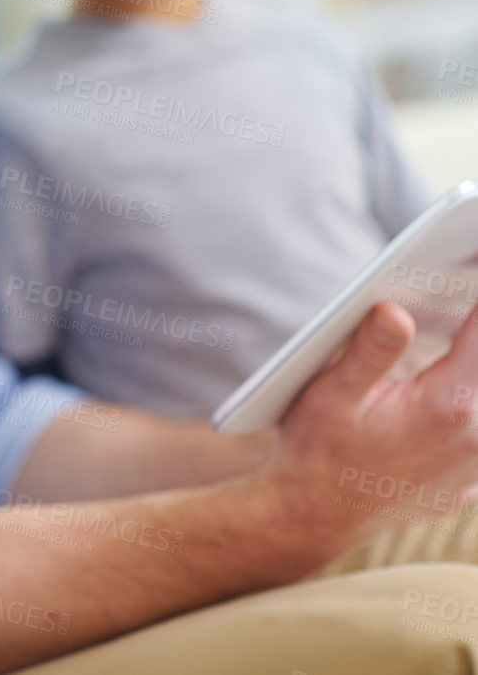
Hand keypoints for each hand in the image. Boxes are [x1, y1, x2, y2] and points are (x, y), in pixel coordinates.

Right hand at [263, 301, 477, 560]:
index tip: (471, 257)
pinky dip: (474, 413)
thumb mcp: (331, 393)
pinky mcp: (469, 480)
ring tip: (467, 337)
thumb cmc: (316, 451)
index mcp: (449, 404)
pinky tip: (459, 392)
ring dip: (476, 369)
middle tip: (466, 291)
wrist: (313, 517)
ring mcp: (477, 463)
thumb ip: (370, 348)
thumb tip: (395, 309)